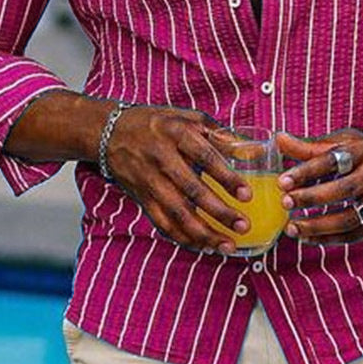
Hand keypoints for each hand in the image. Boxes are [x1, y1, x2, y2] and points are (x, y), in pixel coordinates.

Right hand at [106, 106, 252, 254]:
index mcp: (176, 134)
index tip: (246, 194)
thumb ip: (219, 134)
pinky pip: (162, 223)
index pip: (205, 157)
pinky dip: (182, 237)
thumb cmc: (156, 123)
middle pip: (192, 190)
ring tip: (227, 244)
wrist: (109, 132)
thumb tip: (254, 151)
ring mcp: (149, 180)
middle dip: (219, 212)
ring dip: (203, 233)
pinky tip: (202, 245)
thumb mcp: (187, 117)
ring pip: (176, 213)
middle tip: (243, 225)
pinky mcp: (141, 198)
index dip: (226, 177)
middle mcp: (161, 158)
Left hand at [275, 129, 362, 245]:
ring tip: (292, 227)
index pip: (333, 160)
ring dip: (317, 225)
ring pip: (348, 218)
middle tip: (285, 202)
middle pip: (342, 190)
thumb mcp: (350, 142)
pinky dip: (329, 239)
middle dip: (311, 198)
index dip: (306, 171)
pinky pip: (354, 235)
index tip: (283, 180)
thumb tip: (279, 140)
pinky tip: (308, 238)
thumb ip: (313, 146)